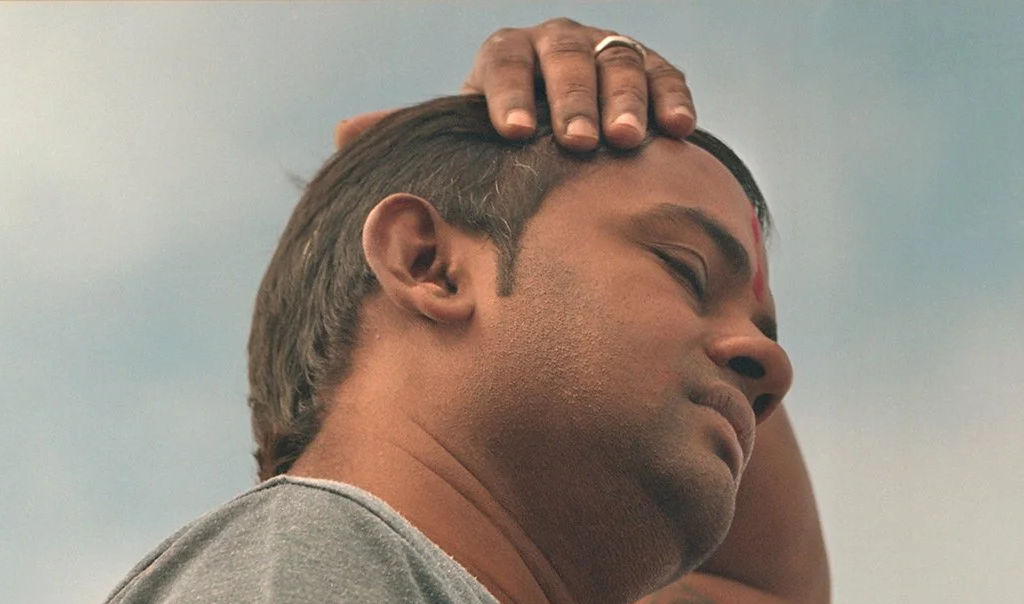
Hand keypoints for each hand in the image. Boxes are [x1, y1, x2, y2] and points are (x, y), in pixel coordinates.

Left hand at [333, 21, 696, 155]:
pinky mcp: (650, 65)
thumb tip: (346, 134)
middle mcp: (555, 41)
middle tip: (578, 141)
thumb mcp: (456, 132)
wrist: (551, 128)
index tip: (513, 133)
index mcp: (504, 55)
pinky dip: (671, 99)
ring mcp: (604, 49)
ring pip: (619, 62)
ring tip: (625, 141)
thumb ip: (412, 130)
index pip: (504, 62)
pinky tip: (677, 131)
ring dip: (624, 100)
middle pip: (565, 59)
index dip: (509, 94)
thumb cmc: (492, 139)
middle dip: (572, 99)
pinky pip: (665, 74)